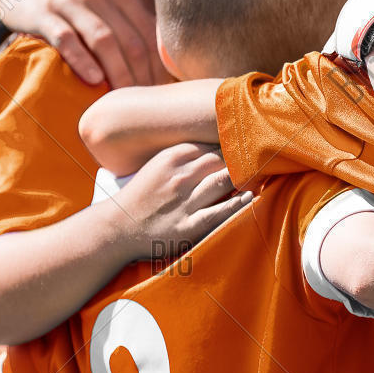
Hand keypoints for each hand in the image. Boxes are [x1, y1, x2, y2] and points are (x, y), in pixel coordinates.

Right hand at [0, 0, 164, 87]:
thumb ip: (132, 13)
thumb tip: (165, 53)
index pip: (150, 30)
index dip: (160, 63)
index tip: (163, 90)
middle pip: (131, 39)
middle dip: (143, 75)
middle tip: (147, 104)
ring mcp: (69, 1)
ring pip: (104, 40)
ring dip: (118, 73)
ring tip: (125, 100)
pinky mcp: (43, 13)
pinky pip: (66, 38)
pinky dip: (82, 60)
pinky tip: (93, 81)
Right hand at [111, 143, 252, 261]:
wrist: (117, 228)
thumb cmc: (141, 196)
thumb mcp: (157, 166)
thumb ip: (184, 156)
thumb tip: (216, 148)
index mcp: (171, 157)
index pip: (210, 144)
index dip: (230, 146)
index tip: (243, 148)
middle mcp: (179, 176)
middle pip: (221, 159)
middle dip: (239, 160)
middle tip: (256, 162)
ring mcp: (184, 201)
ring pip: (223, 181)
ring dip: (242, 178)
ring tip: (256, 177)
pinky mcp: (188, 225)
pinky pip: (220, 212)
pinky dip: (238, 203)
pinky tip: (249, 198)